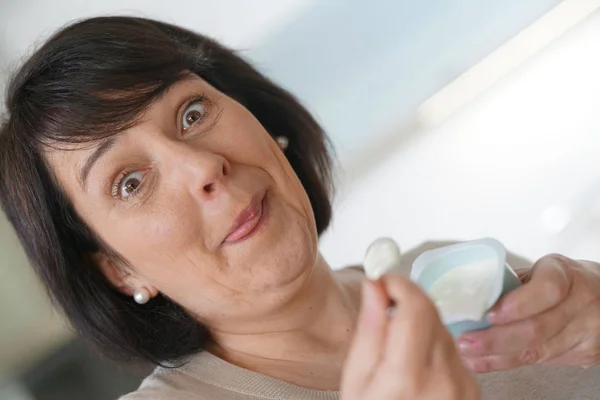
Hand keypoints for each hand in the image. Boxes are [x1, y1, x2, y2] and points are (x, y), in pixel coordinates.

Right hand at [341, 276, 478, 399]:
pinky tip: (416, 364)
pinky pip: (453, 350)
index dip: (399, 283)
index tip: (384, 280)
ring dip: (419, 323)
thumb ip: (370, 328)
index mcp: (407, 379)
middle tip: (385, 305)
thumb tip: (374, 285)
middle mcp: (444, 381)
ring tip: (397, 348)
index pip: (415, 307)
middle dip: (406, 301)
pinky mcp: (473, 389)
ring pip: (443, 328)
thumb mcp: (356, 381)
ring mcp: (464, 387)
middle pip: (431, 312)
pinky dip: (433, 345)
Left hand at [458, 254, 599, 371]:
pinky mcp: (585, 353)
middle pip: (538, 328)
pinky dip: (508, 362)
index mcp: (565, 274)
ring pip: (538, 351)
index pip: (547, 289)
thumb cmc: (562, 280)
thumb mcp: (540, 271)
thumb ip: (512, 283)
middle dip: (496, 339)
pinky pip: (542, 362)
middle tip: (465, 342)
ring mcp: (586, 330)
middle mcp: (581, 302)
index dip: (517, 305)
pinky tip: (486, 361)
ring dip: (497, 356)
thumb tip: (471, 296)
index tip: (489, 314)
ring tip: (468, 355)